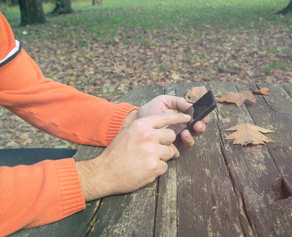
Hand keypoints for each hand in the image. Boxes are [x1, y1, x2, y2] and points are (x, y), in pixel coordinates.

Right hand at [76, 113, 190, 200]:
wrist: (104, 173)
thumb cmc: (116, 153)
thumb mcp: (128, 133)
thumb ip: (145, 129)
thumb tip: (161, 130)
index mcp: (140, 125)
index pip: (165, 117)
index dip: (178, 117)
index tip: (187, 118)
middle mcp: (148, 136)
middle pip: (171, 135)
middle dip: (166, 143)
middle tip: (155, 149)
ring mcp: (152, 151)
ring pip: (170, 152)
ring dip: (162, 157)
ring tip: (147, 160)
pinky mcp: (154, 166)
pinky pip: (165, 166)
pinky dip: (158, 169)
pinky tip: (145, 169)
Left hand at [134, 95, 209, 147]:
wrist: (136, 121)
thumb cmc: (150, 110)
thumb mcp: (164, 101)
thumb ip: (178, 102)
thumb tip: (191, 106)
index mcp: (184, 115)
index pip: (198, 117)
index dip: (204, 117)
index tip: (203, 116)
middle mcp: (183, 127)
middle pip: (198, 129)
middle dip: (200, 127)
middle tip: (197, 125)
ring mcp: (177, 137)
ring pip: (190, 140)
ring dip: (190, 137)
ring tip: (185, 132)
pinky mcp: (169, 146)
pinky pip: (178, 149)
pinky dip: (178, 146)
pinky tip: (174, 140)